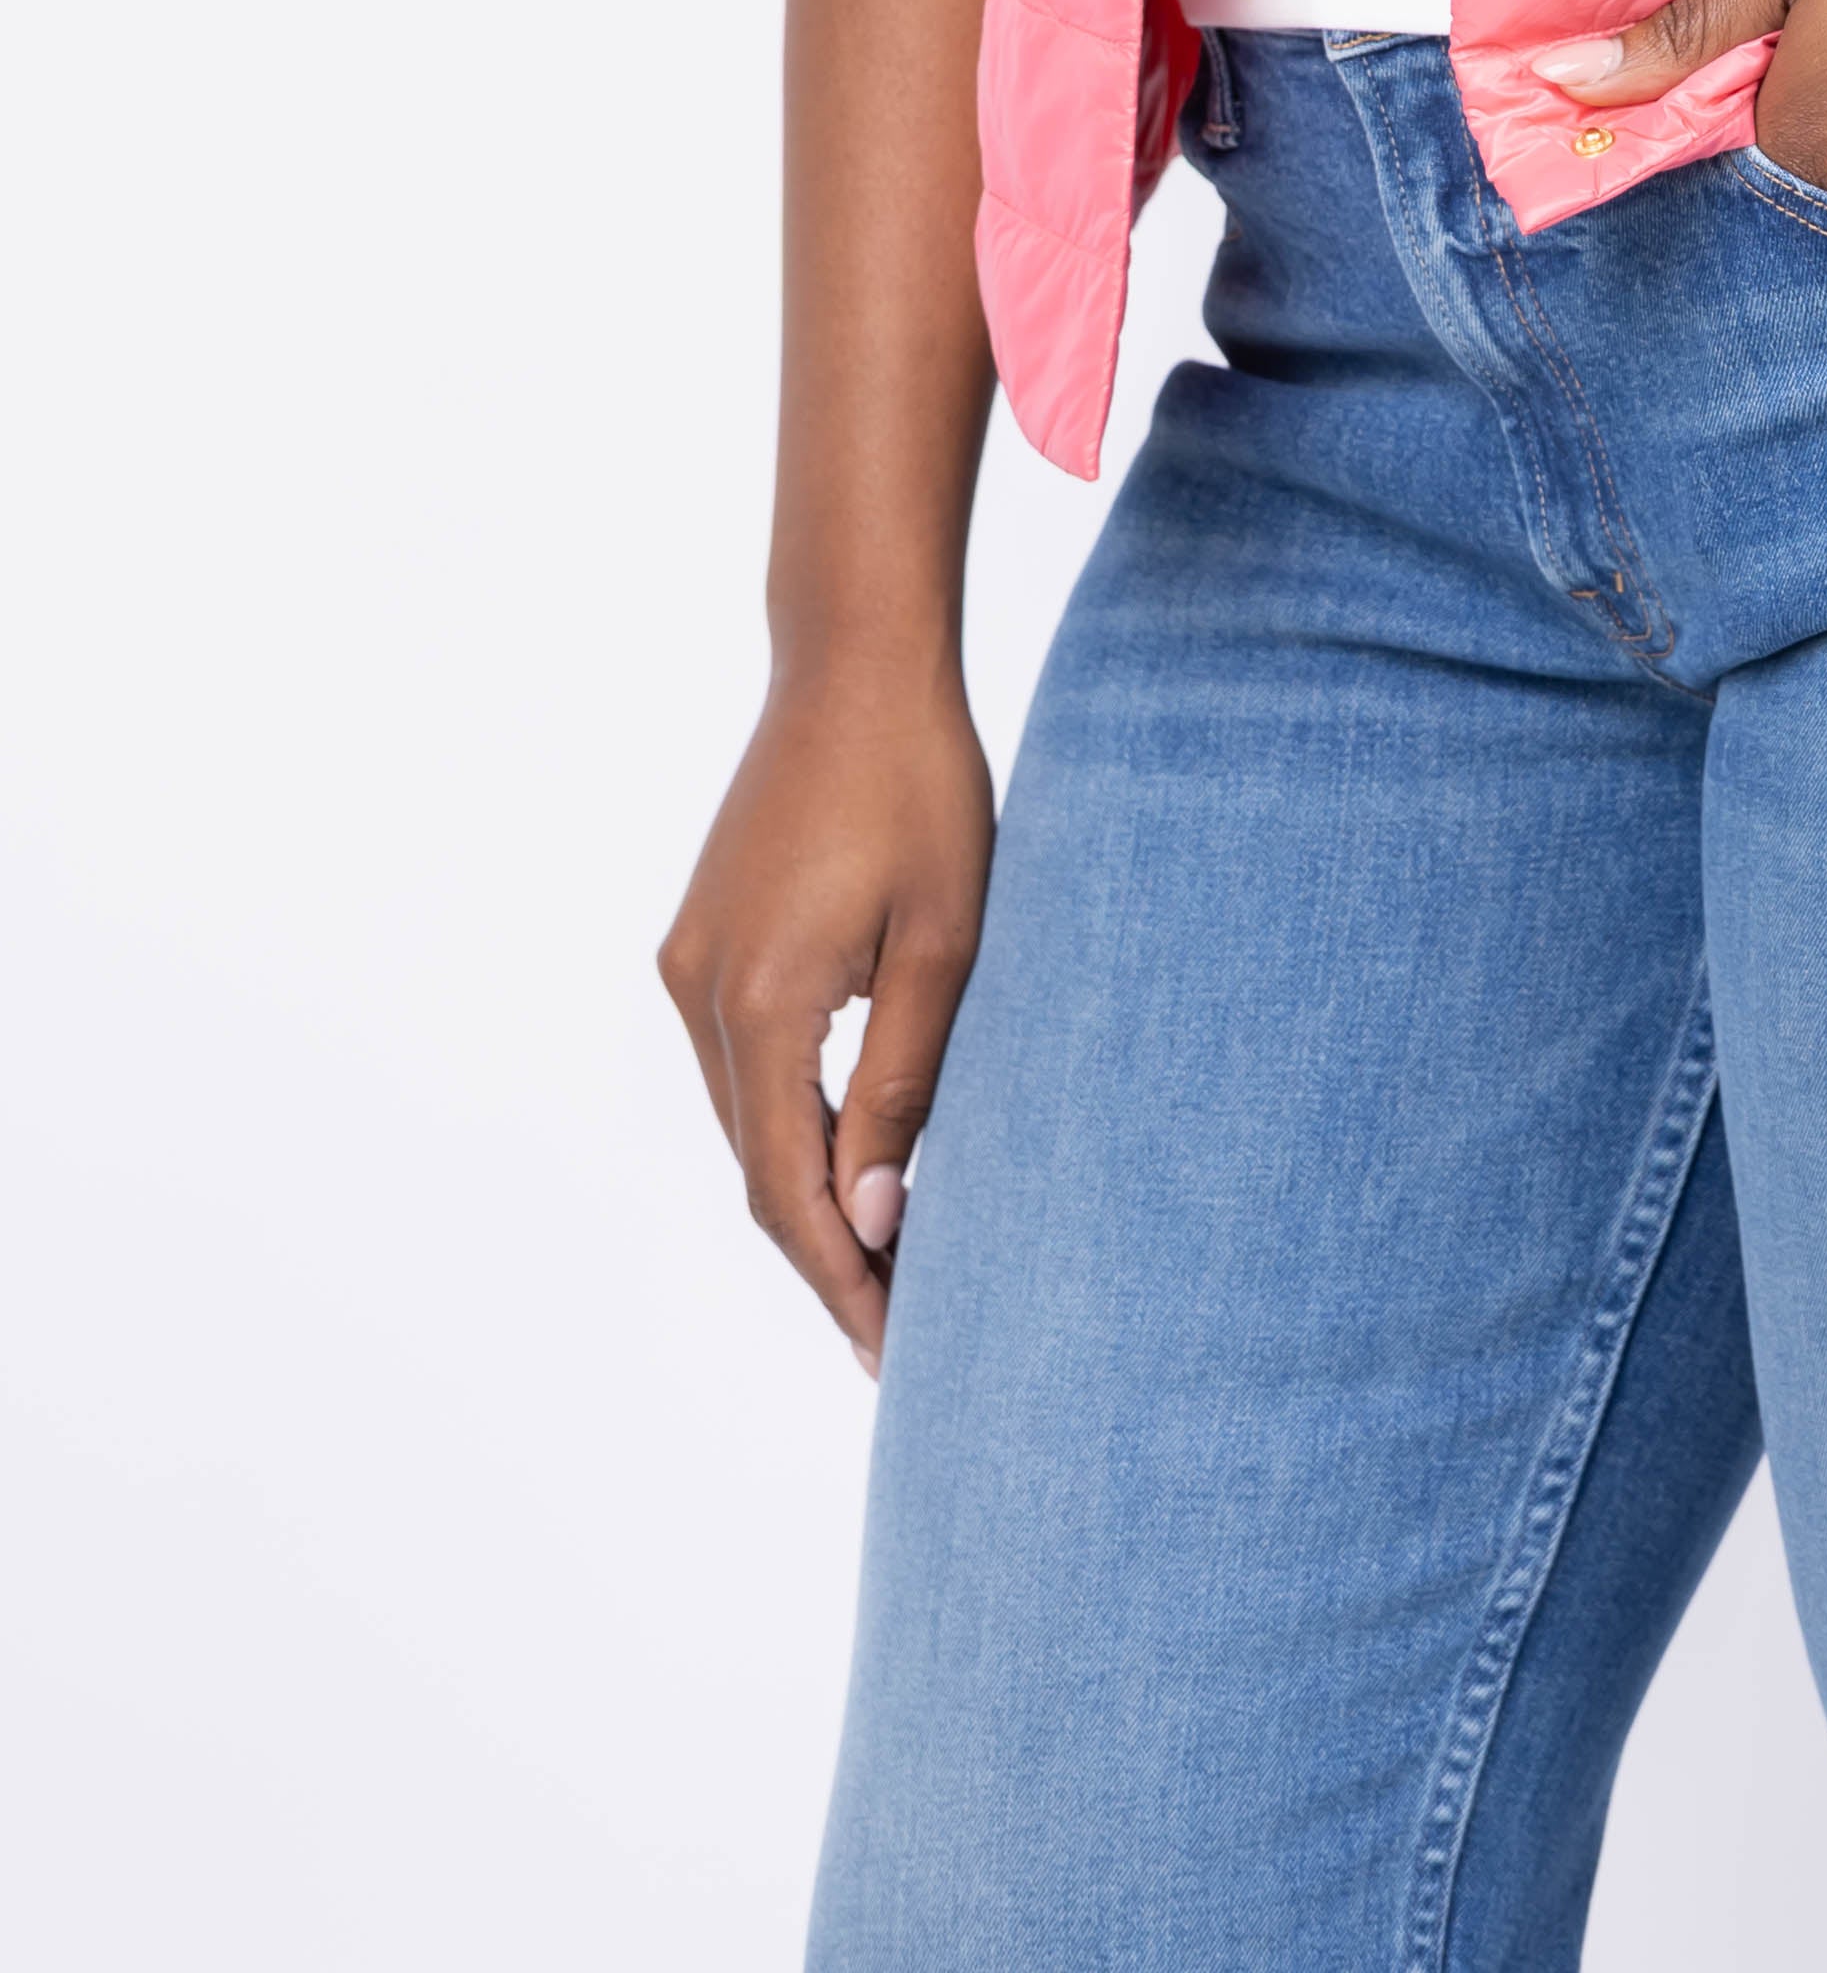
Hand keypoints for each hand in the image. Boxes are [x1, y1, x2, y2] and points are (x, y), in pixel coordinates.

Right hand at [657, 664, 993, 1369]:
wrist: (854, 664)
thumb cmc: (922, 788)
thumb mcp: (945, 940)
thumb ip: (904, 1083)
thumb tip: (872, 1218)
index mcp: (761, 1003)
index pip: (792, 1193)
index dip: (841, 1282)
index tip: (892, 1355)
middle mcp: (700, 993)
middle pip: (759, 1172)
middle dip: (827, 1256)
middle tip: (901, 1334)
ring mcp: (689, 964)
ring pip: (747, 1123)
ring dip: (808, 1192)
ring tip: (890, 1260)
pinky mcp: (700, 939)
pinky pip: (741, 1065)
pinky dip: (789, 1124)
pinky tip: (847, 1154)